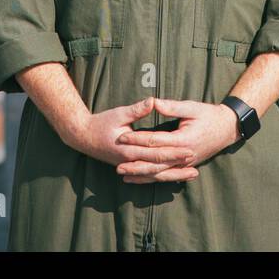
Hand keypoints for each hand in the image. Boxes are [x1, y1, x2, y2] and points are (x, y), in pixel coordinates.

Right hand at [63, 97, 198, 182]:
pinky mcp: (129, 167)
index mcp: (129, 148)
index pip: (156, 152)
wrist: (82, 136)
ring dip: (173, 176)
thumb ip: (137, 109)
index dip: (174, 152)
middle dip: (178, 166)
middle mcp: (130, 161)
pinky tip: (173, 177)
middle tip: (195, 164)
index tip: (189, 149)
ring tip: (191, 175)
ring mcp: (129, 166)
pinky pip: (148, 176)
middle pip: (159, 167)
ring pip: (155, 176)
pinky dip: (161, 177)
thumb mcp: (118, 113)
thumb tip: (152, 101)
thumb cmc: (101, 122)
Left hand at [114, 97, 239, 183]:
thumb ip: (172, 106)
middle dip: (135, 163)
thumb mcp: (192, 107)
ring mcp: (186, 164)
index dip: (137, 139)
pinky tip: (139, 179)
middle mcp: (184, 155)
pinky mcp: (186, 167)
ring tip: (123, 175)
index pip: (155, 141)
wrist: (227, 129)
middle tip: (117, 164)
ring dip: (141, 175)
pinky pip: (166, 175)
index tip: (121, 137)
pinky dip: (152, 178)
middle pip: (155, 161)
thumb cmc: (209, 115)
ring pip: (160, 173)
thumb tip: (153, 101)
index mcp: (184, 139)